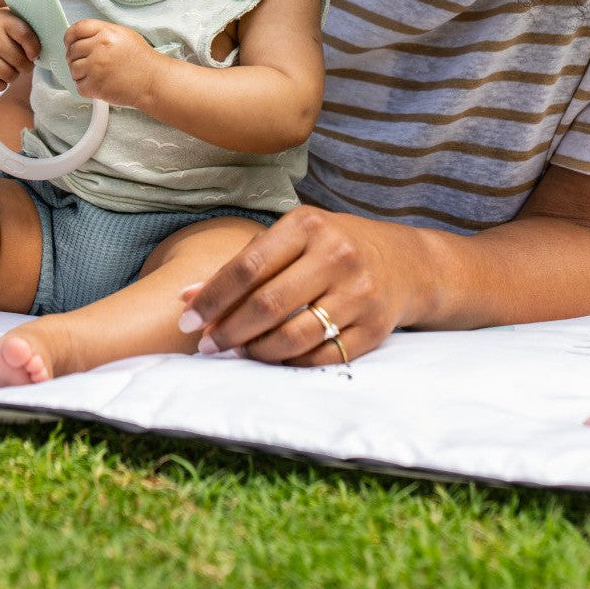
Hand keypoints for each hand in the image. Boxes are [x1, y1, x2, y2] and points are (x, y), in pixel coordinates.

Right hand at [0, 8, 40, 91]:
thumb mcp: (13, 19)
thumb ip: (30, 28)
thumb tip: (51, 42)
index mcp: (4, 20)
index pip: (25, 35)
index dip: (34, 49)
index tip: (35, 54)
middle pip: (18, 60)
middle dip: (25, 65)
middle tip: (23, 63)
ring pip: (7, 74)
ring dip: (13, 75)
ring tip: (10, 67)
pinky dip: (1, 84)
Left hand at [64, 18, 159, 106]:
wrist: (153, 81)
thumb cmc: (141, 60)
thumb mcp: (124, 35)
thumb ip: (102, 33)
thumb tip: (80, 37)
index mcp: (107, 33)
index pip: (76, 29)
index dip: (70, 37)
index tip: (70, 43)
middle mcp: (99, 47)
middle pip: (72, 50)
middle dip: (76, 57)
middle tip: (88, 63)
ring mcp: (95, 67)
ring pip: (72, 69)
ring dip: (81, 73)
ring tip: (97, 74)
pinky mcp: (95, 86)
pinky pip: (78, 85)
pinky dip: (86, 87)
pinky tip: (99, 84)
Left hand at [177, 207, 417, 365]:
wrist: (403, 262)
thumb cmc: (330, 248)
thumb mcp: (291, 240)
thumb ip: (242, 266)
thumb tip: (186, 297)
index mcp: (308, 225)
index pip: (248, 266)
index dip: (213, 298)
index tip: (188, 320)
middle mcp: (336, 254)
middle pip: (268, 304)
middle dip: (229, 330)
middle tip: (207, 346)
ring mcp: (359, 292)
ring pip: (293, 336)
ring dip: (256, 351)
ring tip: (237, 352)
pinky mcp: (375, 327)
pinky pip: (321, 356)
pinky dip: (290, 363)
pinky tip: (273, 358)